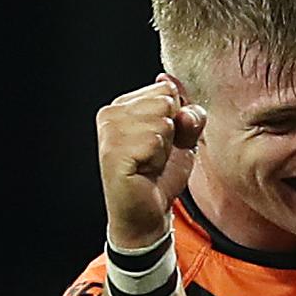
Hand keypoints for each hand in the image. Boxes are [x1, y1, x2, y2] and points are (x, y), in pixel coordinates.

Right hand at [96, 74, 205, 247]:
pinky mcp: (112, 150)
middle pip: (166, 102)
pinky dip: (159, 159)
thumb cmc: (162, 174)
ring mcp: (109, 131)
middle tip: (158, 155)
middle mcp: (111, 113)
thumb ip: (187, 111)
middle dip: (174, 133)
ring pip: (163, 121)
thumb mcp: (184, 138)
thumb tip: (170, 84)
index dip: (179, 120)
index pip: (167, 90)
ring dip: (166, 148)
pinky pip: (154, 140)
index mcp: (125, 104)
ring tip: (151, 163)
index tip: (165, 142)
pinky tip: (146, 170)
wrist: (149, 211)